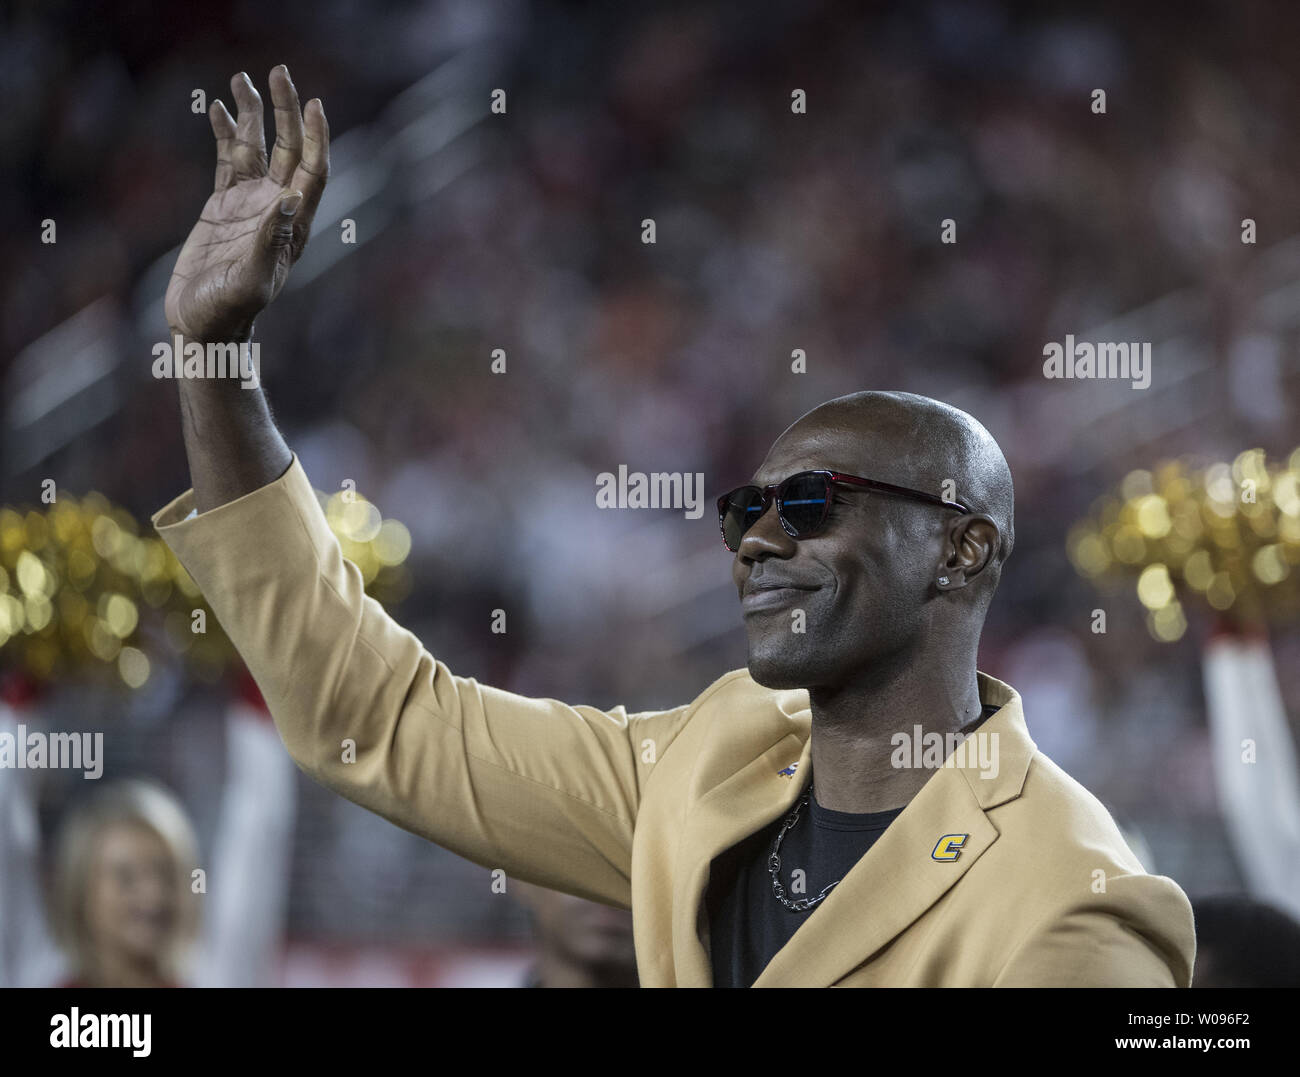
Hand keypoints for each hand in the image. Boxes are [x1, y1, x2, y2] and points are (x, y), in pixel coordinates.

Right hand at [165, 65, 328, 342]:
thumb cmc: (228, 312)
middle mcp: (276, 209)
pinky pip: (228, 160)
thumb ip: (269, 242)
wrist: (204, 327)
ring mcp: (249, 205)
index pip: (313, 171)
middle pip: (288, 149)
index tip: (314, 104)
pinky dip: (226, 133)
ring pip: (257, 148)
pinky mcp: (222, 206)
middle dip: (286, 111)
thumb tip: (289, 198)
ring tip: (241, 77)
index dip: (316, 137)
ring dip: (253, 114)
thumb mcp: (251, 280)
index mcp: (292, 226)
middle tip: (278, 72)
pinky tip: (219, 108)